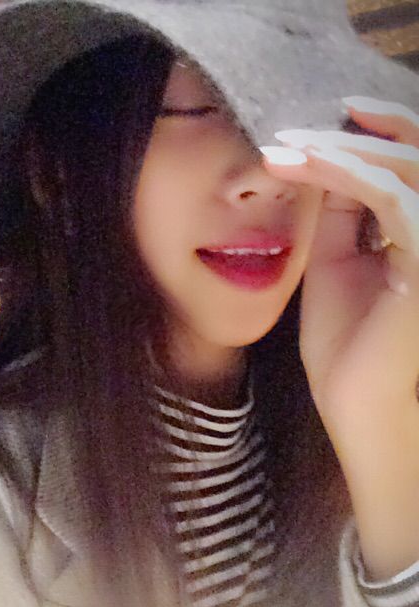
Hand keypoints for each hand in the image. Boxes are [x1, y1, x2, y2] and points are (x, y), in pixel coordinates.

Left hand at [259, 96, 418, 439]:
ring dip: (339, 150)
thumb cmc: (345, 339)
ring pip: (402, 168)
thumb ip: (340, 213)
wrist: (353, 398)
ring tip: (285, 148)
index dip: (368, 136)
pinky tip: (306, 164)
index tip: (313, 125)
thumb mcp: (335, 261)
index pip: (404, 166)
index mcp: (416, 231)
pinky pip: (390, 199)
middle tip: (293, 130)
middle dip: (353, 133)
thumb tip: (329, 163)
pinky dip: (347, 174)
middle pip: (411, 156)